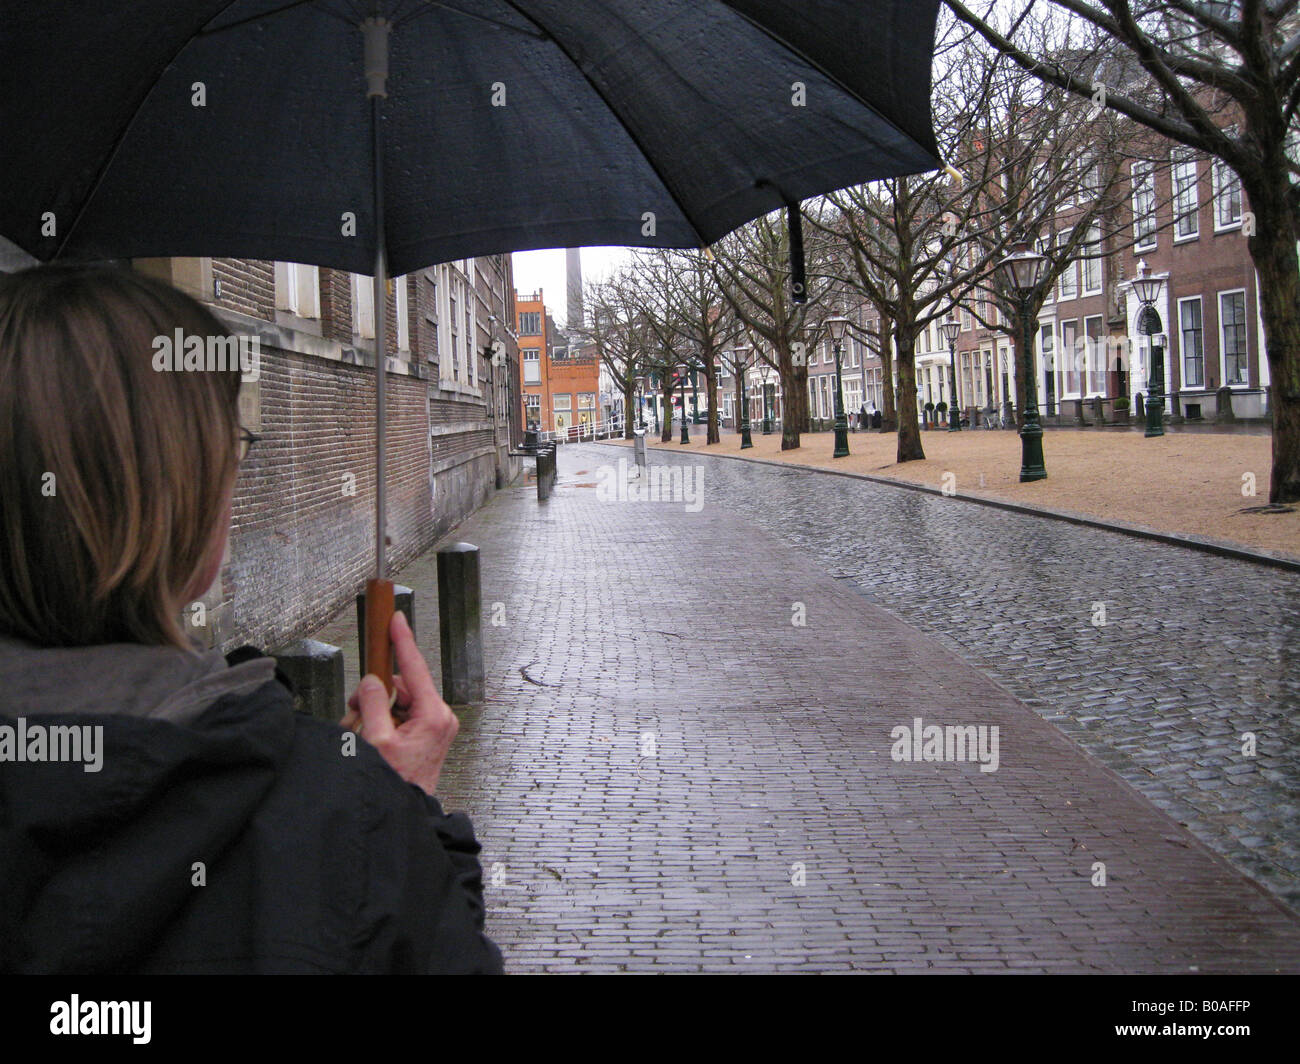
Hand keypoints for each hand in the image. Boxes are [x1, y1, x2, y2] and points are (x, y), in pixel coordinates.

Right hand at [341, 610, 458, 795]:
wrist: (404, 810)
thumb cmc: (397, 784)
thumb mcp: (377, 740)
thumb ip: (373, 704)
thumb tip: (372, 681)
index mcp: (433, 715)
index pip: (415, 668)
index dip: (402, 640)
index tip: (396, 619)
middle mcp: (439, 717)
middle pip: (402, 685)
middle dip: (376, 693)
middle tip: (356, 710)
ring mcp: (435, 726)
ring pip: (398, 699)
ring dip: (376, 709)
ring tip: (364, 731)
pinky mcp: (427, 733)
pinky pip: (400, 713)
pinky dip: (382, 719)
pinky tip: (372, 735)